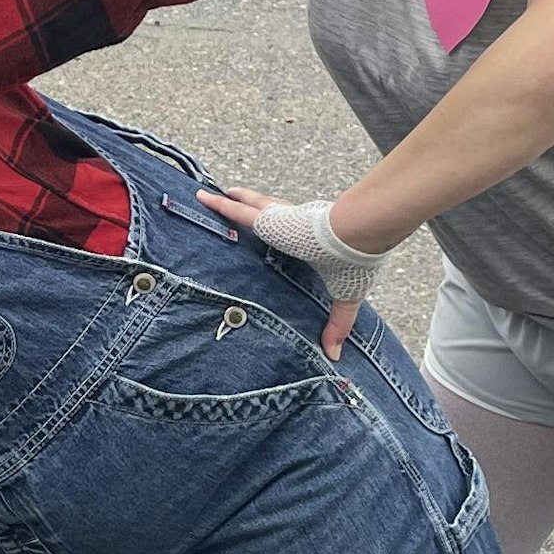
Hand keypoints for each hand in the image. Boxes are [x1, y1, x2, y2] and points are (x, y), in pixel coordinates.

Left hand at [197, 181, 396, 358]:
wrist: (352, 237)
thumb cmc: (351, 263)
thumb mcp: (344, 297)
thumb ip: (337, 325)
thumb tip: (334, 356)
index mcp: (310, 240)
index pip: (291, 232)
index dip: (282, 227)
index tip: (273, 230)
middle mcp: (292, 225)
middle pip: (265, 212)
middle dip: (250, 204)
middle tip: (231, 198)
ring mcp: (278, 220)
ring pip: (247, 208)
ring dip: (230, 203)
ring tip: (210, 197)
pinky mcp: (266, 219)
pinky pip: (234, 210)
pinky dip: (218, 204)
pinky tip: (201, 197)